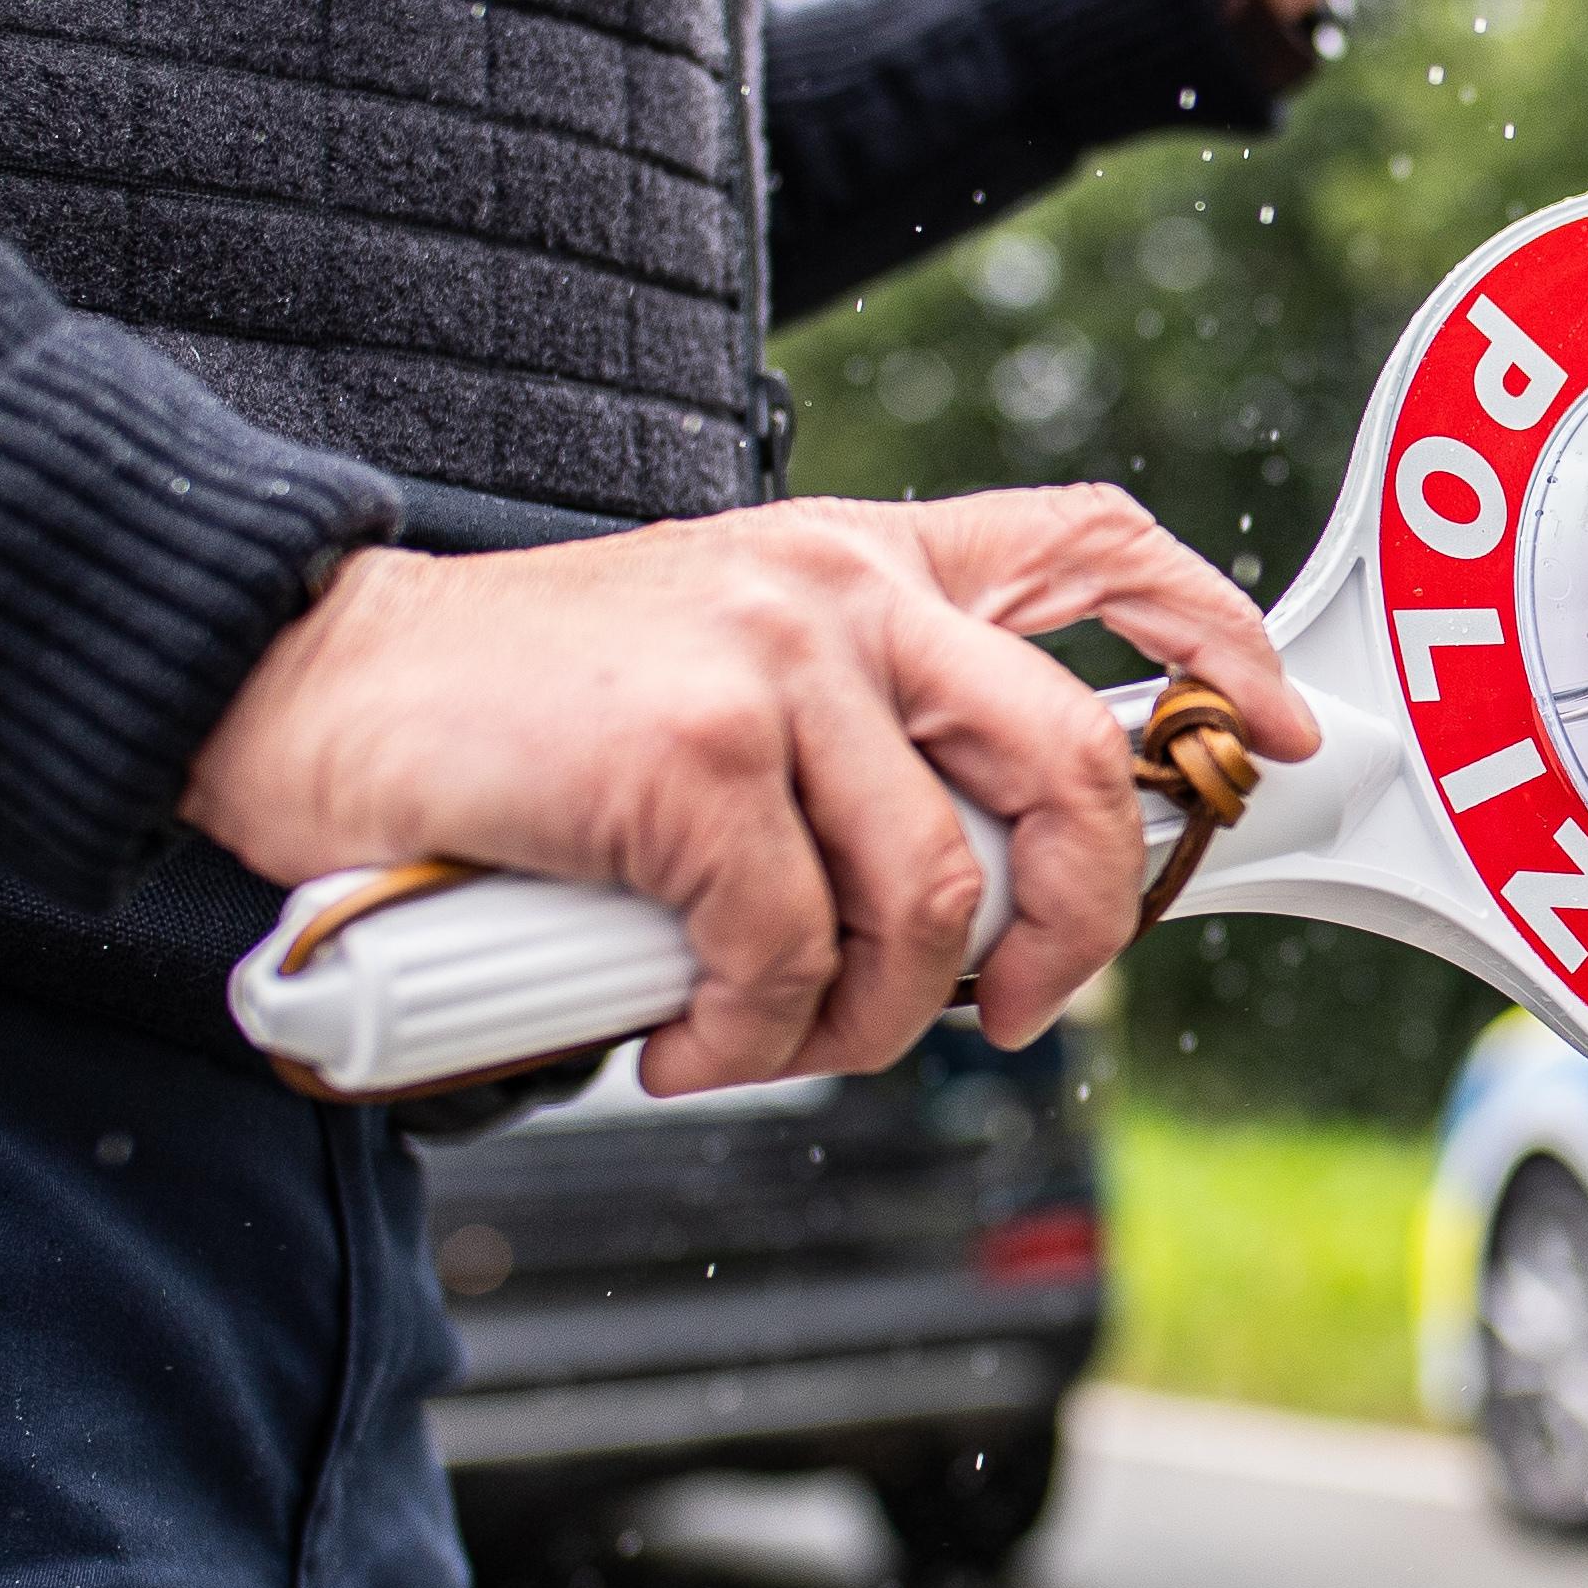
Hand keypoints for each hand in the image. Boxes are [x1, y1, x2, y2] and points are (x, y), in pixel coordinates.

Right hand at [179, 491, 1319, 1088]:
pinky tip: (674, 1044)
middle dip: (1080, 924)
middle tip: (1011, 1013)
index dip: (1212, 634)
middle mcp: (841, 589)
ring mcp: (773, 666)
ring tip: (767, 1044)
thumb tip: (980, 900)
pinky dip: (745, 1039)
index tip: (1271, 727)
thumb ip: (853, 731)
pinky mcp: (694, 762)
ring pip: (931, 897)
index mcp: (865, 559)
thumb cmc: (519, 720)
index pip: (1093, 543)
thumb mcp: (723, 672)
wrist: (316, 688)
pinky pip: (792, 956)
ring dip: (866, 1022)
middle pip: (1065, 765)